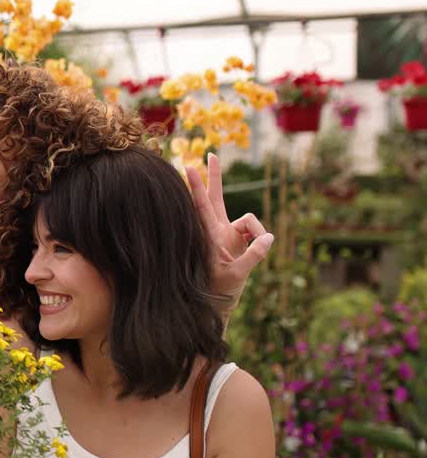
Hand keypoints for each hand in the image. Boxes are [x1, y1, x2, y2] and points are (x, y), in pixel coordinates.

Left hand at [185, 153, 273, 301]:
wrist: (218, 303)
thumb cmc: (220, 290)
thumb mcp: (237, 274)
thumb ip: (254, 254)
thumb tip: (270, 237)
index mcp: (208, 236)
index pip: (201, 206)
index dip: (196, 187)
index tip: (188, 167)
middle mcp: (216, 230)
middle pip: (216, 197)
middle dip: (215, 177)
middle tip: (211, 154)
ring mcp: (227, 234)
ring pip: (248, 219)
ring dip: (258, 232)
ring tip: (259, 251)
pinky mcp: (239, 239)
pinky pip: (257, 231)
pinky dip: (262, 239)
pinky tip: (261, 250)